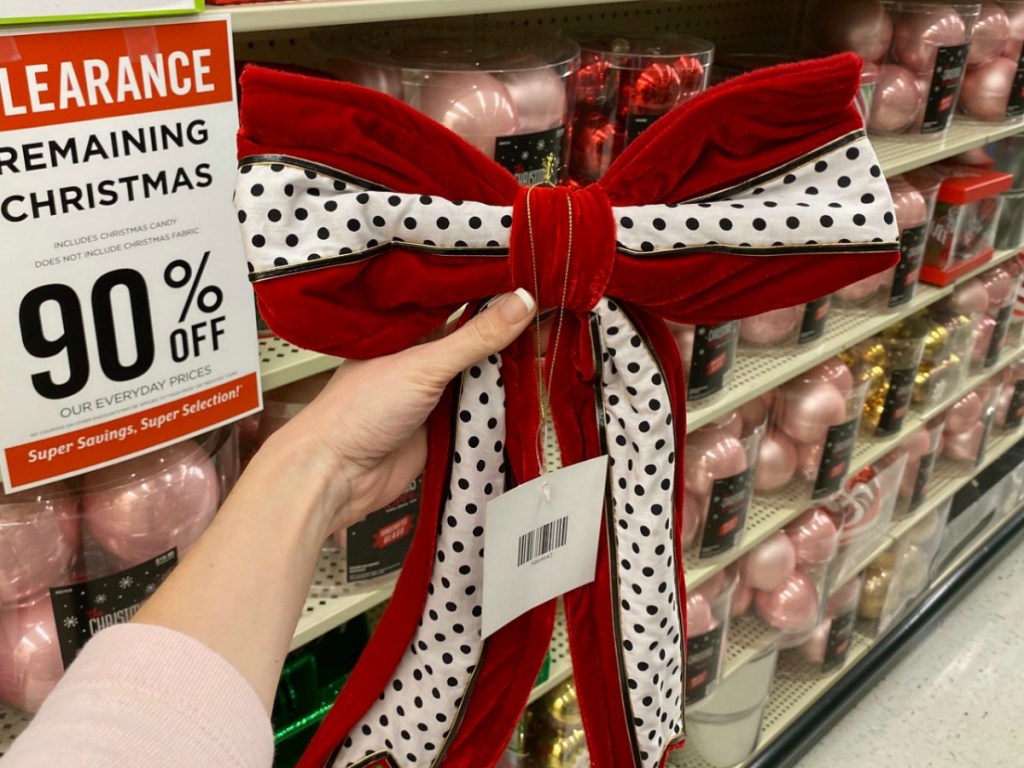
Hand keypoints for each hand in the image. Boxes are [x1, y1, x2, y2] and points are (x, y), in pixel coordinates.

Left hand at [272, 289, 536, 534]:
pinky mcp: (448, 428)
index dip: (498, 291)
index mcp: (412, 329)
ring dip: (516, 369)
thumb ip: (475, 337)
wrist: (338, 475)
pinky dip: (507, 406)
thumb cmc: (360, 409)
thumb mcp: (423, 365)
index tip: (539, 277)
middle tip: (562, 311)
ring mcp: (438, 393)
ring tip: (563, 344)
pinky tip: (541, 390)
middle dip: (515, 332)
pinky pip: (485, 412)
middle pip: (481, 340)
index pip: (463, 301)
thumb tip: (523, 299)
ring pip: (487, 376)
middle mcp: (426, 357)